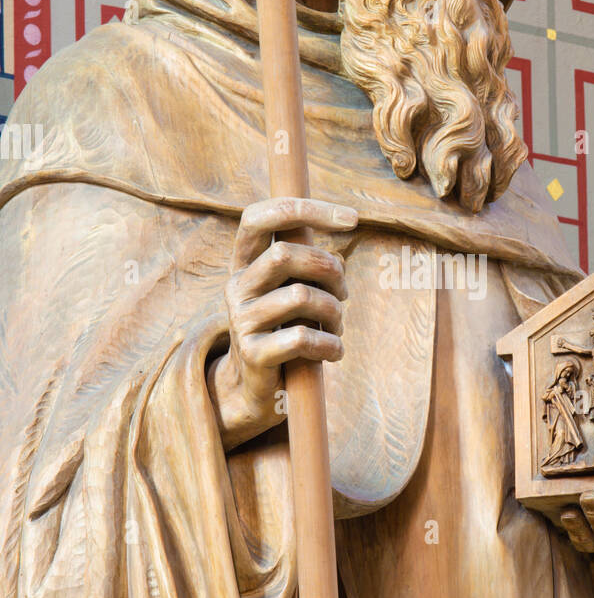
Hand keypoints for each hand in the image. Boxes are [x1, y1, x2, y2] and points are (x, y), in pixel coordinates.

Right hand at [207, 196, 356, 449]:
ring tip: (337, 326)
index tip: (353, 219)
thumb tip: (345, 221)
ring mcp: (241, 320)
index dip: (305, 210)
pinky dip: (330, 344)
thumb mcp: (292, 286)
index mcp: (244, 261)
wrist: (254, 388)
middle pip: (285, 254)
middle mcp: (236, 285)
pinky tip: (334, 352)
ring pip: (301, 296)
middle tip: (344, 294)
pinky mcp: (253, 353)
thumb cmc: (285, 327)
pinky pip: (302, 338)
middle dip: (330, 270)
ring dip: (334, 312)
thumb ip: (309, 257)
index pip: (260, 216)